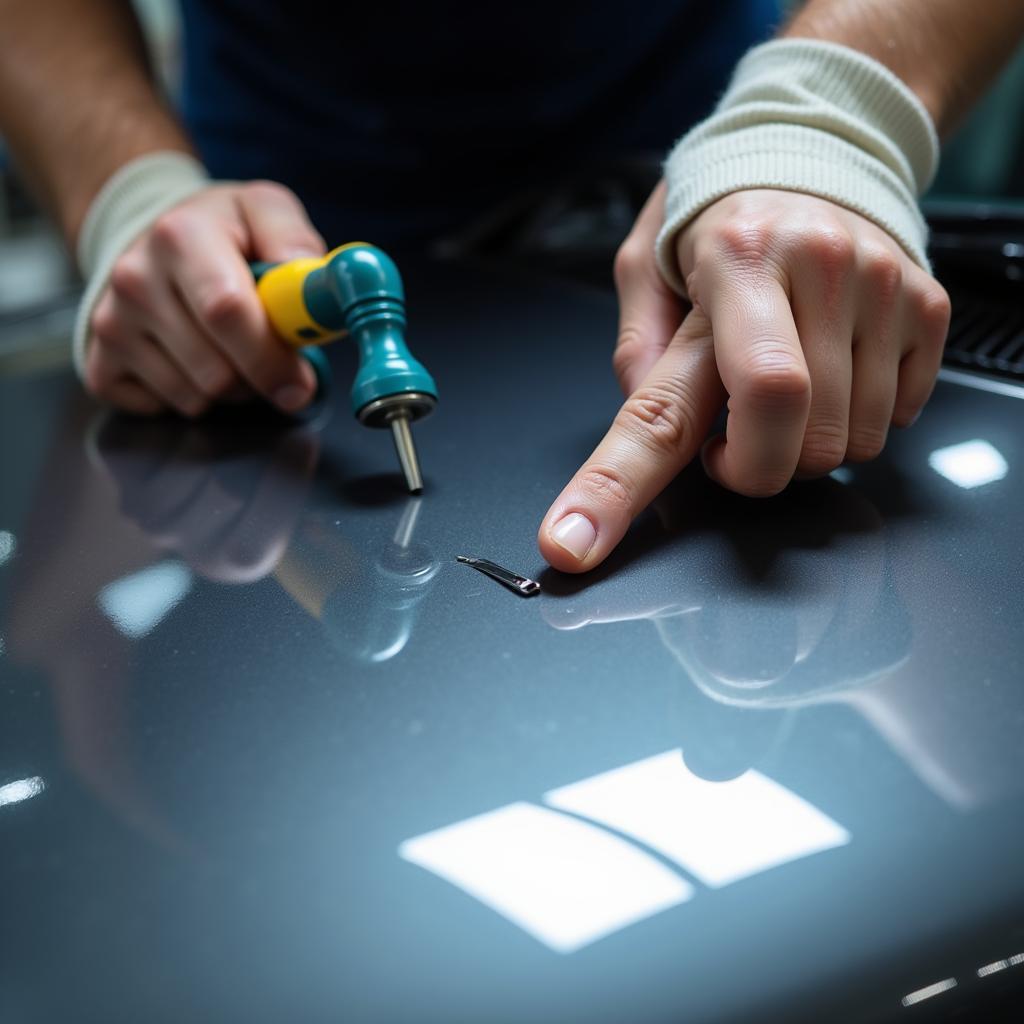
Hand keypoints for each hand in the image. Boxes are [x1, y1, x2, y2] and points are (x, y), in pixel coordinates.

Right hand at [84, 181, 325, 416]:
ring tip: (228, 349)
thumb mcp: (264, 211)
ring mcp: (111, 325)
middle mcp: (134, 280)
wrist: (154, 240)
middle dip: (258, 377)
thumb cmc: (223, 231)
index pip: (227, 312)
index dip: (272, 358)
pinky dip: (192, 398)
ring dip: (230, 389)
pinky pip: (165, 410)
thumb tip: (316, 284)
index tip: (301, 381)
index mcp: (179, 236)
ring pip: (196, 398)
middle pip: (217, 371)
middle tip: (271, 358)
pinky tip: (193, 361)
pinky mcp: (100, 364)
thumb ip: (296, 242)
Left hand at [538, 183, 950, 572]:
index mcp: (728, 262)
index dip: (615, 489)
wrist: (822, 145)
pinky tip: (835, 364)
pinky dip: (857, 417)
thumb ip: (637, 345)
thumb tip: (635, 417)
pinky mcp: (926, 306)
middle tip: (733, 428)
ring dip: (804, 443)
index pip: (675, 405)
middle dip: (754, 468)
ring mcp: (879, 289)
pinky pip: (896, 419)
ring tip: (786, 379)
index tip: (570, 545)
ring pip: (848, 444)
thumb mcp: (647, 263)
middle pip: (785, 447)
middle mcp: (812, 270)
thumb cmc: (721, 217)